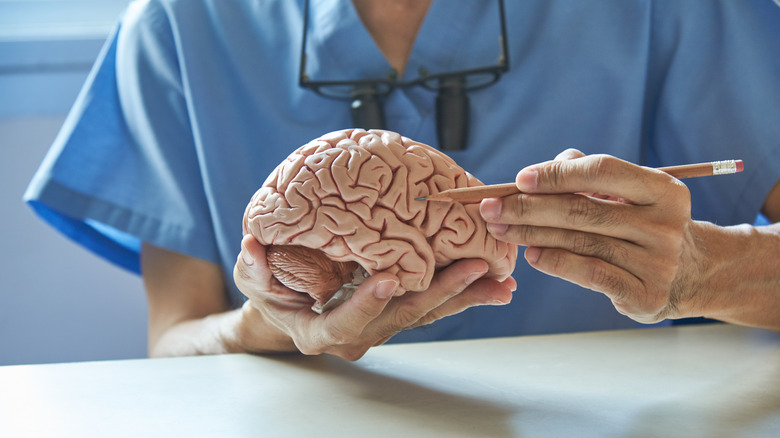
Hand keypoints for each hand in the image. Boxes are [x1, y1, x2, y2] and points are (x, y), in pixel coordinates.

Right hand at [234, 234, 514, 359]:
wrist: (287, 307)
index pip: (346, 322)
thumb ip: (254, 265)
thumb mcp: (254, 279)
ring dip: (464, 298)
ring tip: (501, 283)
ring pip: (425, 313)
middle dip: (440, 295)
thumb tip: (252, 244)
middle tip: (474, 272)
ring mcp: (381, 324)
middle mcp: (358, 333)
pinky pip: (430, 304)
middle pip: (402, 318)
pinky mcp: (396, 309)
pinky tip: (493, 284)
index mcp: (322, 331)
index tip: (387, 280)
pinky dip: (461, 293)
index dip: (366, 303)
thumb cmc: (270, 293)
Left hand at [480, 149, 699, 322]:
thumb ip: (590, 174)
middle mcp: (664, 224)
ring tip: (502, 229)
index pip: (602, 171)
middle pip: (583, 210)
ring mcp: (657, 262)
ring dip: (533, 234)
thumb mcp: (631, 193)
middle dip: (529, 208)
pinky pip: (590, 274)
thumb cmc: (643, 223)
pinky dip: (556, 262)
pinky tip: (532, 255)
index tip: (520, 179)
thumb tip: (547, 166)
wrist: (691, 275)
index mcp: (663, 190)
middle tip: (492, 208)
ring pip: (581, 243)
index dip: (557, 174)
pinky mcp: (644, 294)